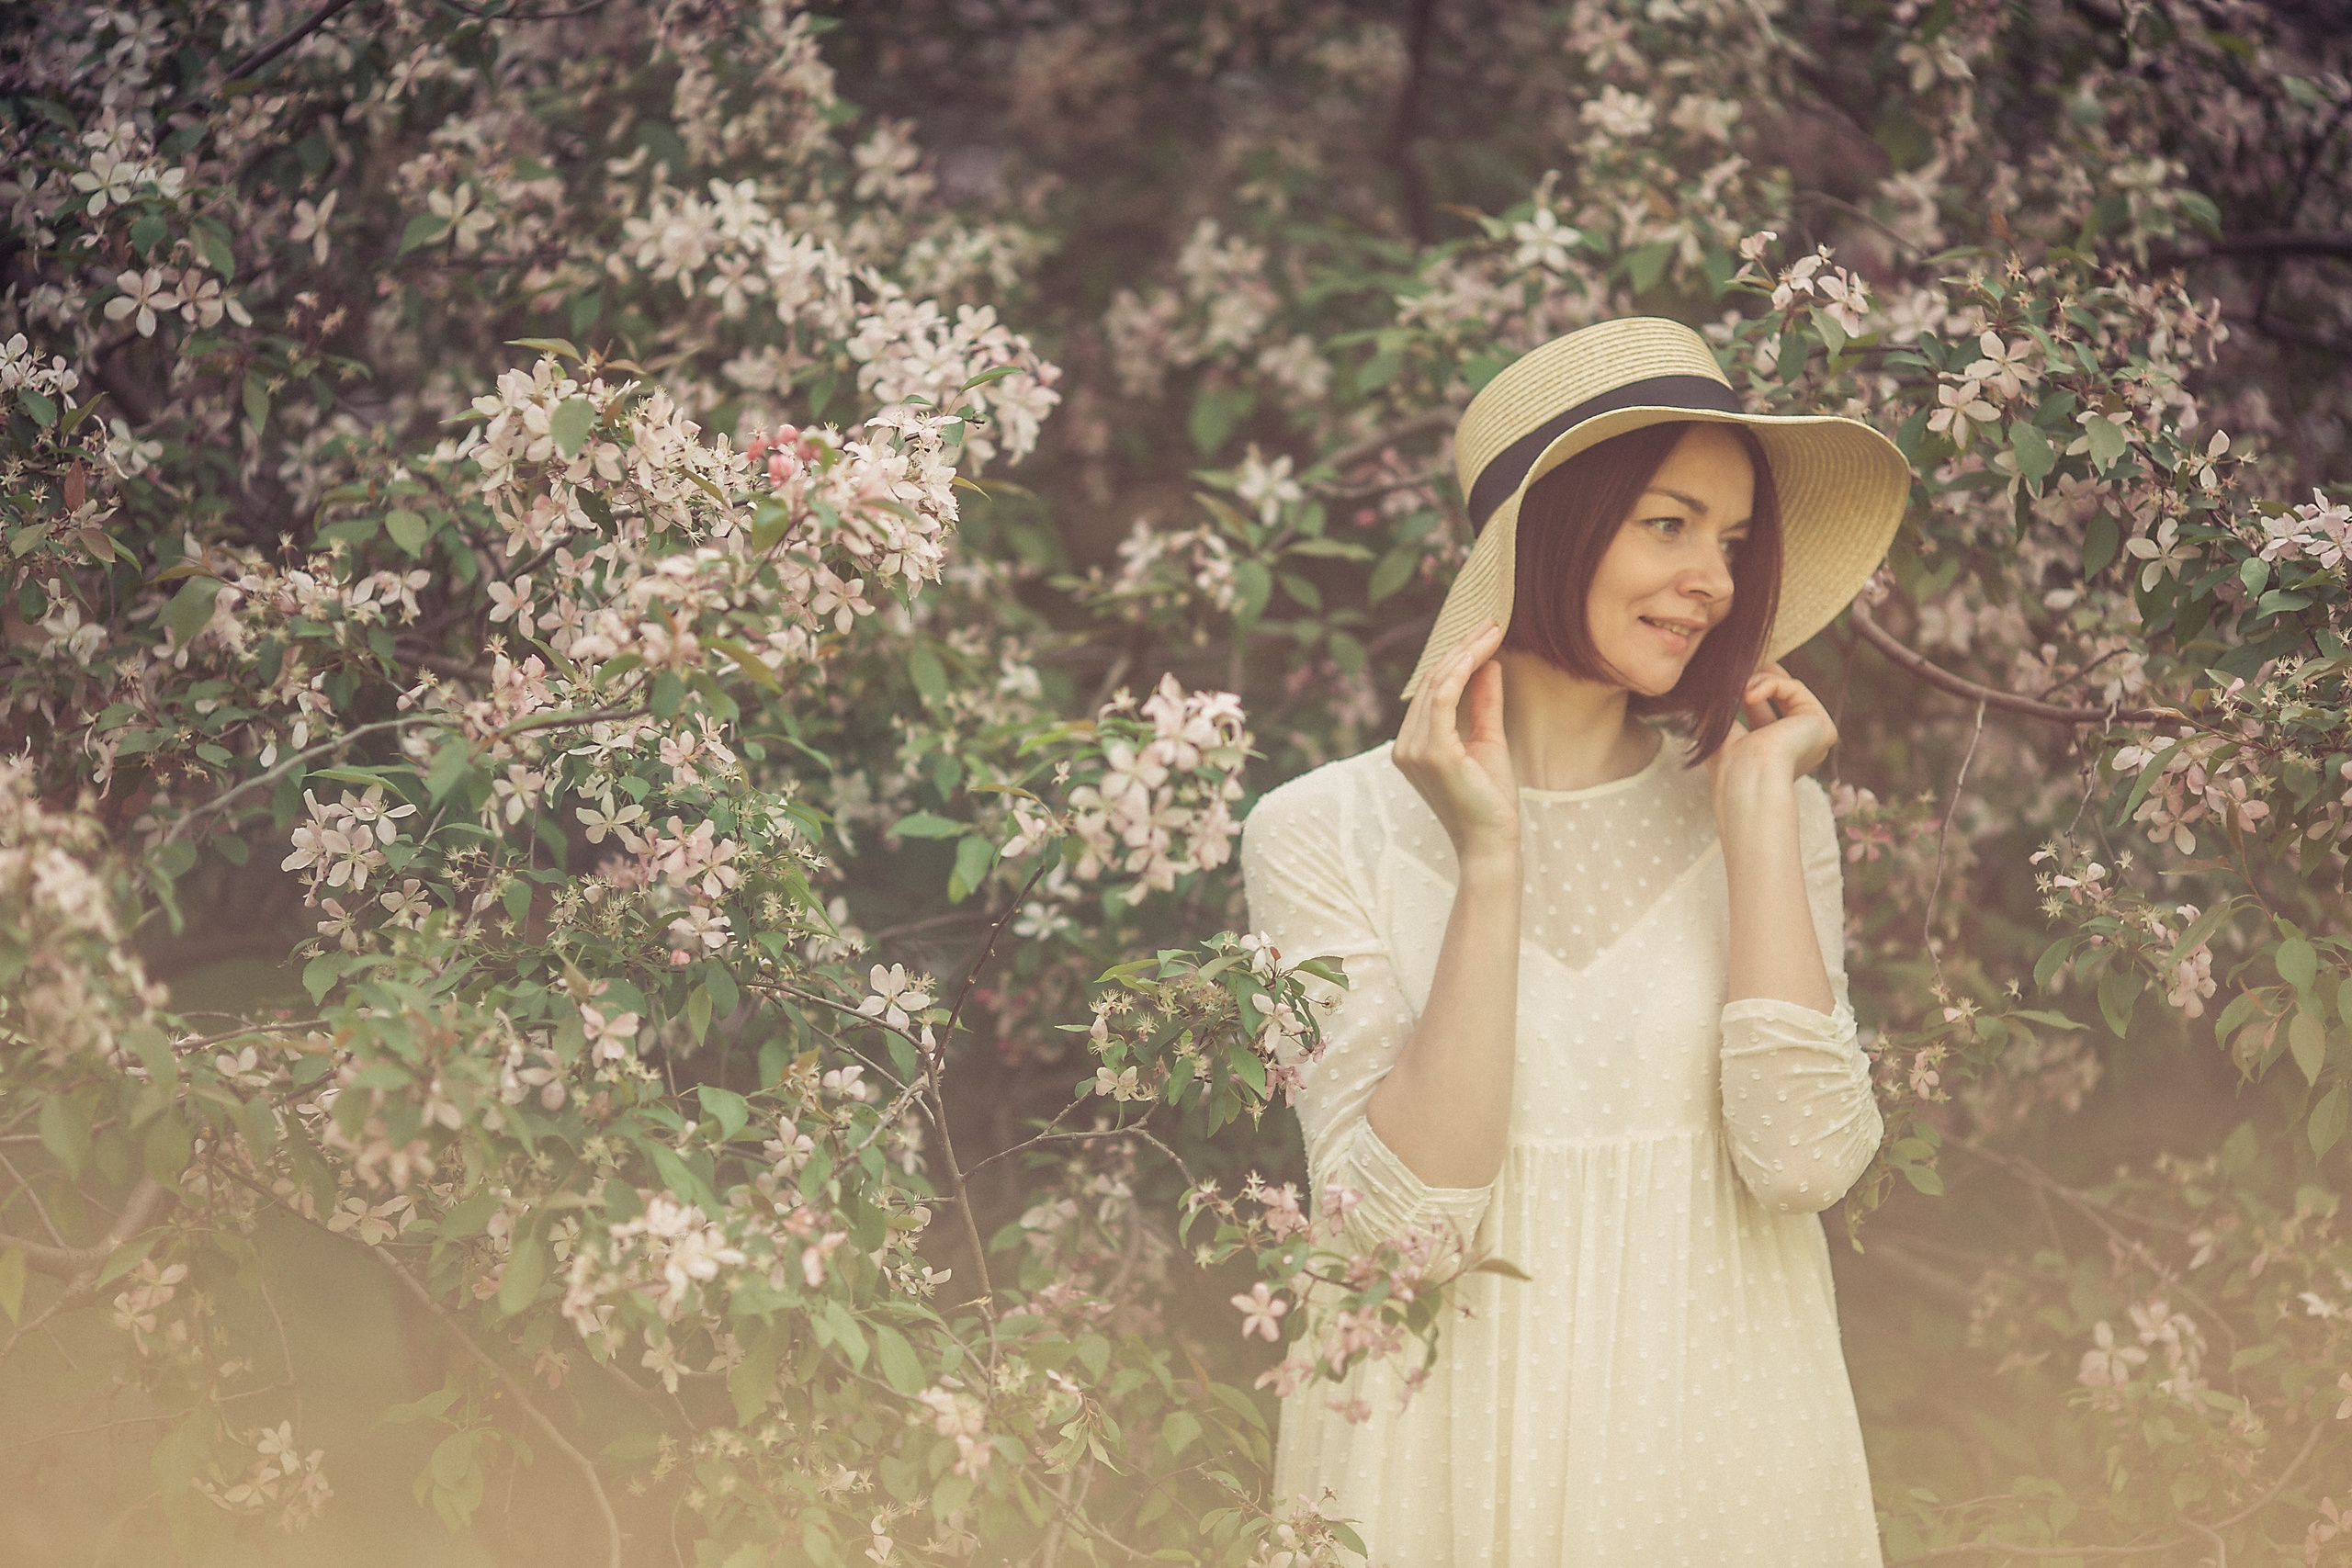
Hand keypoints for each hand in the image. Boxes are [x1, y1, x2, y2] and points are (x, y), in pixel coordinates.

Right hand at [1392, 619, 1519, 864]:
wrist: (1492, 842)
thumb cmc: (1491, 800)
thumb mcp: (1489, 741)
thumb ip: (1484, 704)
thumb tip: (1489, 664)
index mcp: (1413, 744)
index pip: (1431, 689)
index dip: (1457, 656)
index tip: (1485, 631)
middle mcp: (1406, 745)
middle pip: (1431, 681)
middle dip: (1462, 646)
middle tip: (1491, 620)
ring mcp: (1414, 750)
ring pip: (1436, 684)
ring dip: (1466, 652)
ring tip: (1492, 630)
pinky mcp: (1432, 753)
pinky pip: (1442, 698)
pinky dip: (1462, 671)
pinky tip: (1482, 653)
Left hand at [1703, 662, 1838, 802]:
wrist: (1748, 782)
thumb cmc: (1730, 768)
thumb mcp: (1721, 734)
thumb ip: (1720, 713)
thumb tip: (1707, 693)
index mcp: (1775, 752)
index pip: (1764, 713)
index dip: (1751, 690)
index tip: (1734, 675)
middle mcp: (1799, 745)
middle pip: (1783, 696)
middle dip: (1761, 675)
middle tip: (1742, 664)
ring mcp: (1814, 736)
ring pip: (1787, 689)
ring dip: (1759, 681)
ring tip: (1739, 688)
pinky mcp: (1822, 724)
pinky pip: (1795, 688)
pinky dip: (1770, 684)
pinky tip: (1749, 694)